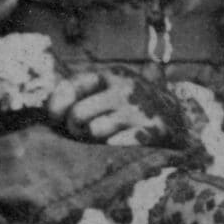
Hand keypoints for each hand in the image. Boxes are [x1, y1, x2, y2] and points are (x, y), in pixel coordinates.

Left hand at [47, 69, 176, 145]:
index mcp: (111, 75)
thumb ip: (82, 92)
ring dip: (93, 139)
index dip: (56, 105)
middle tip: (82, 132)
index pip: (70, 86)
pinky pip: (116, 145)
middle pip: (78, 114)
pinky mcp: (150, 132)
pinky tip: (119, 145)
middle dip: (74, 128)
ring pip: (94, 130)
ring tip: (101, 138)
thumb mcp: (111, 87)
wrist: (176, 118)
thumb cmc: (131, 104)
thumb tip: (47, 107)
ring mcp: (138, 110)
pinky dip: (113, 148)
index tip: (56, 117)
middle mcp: (124, 89)